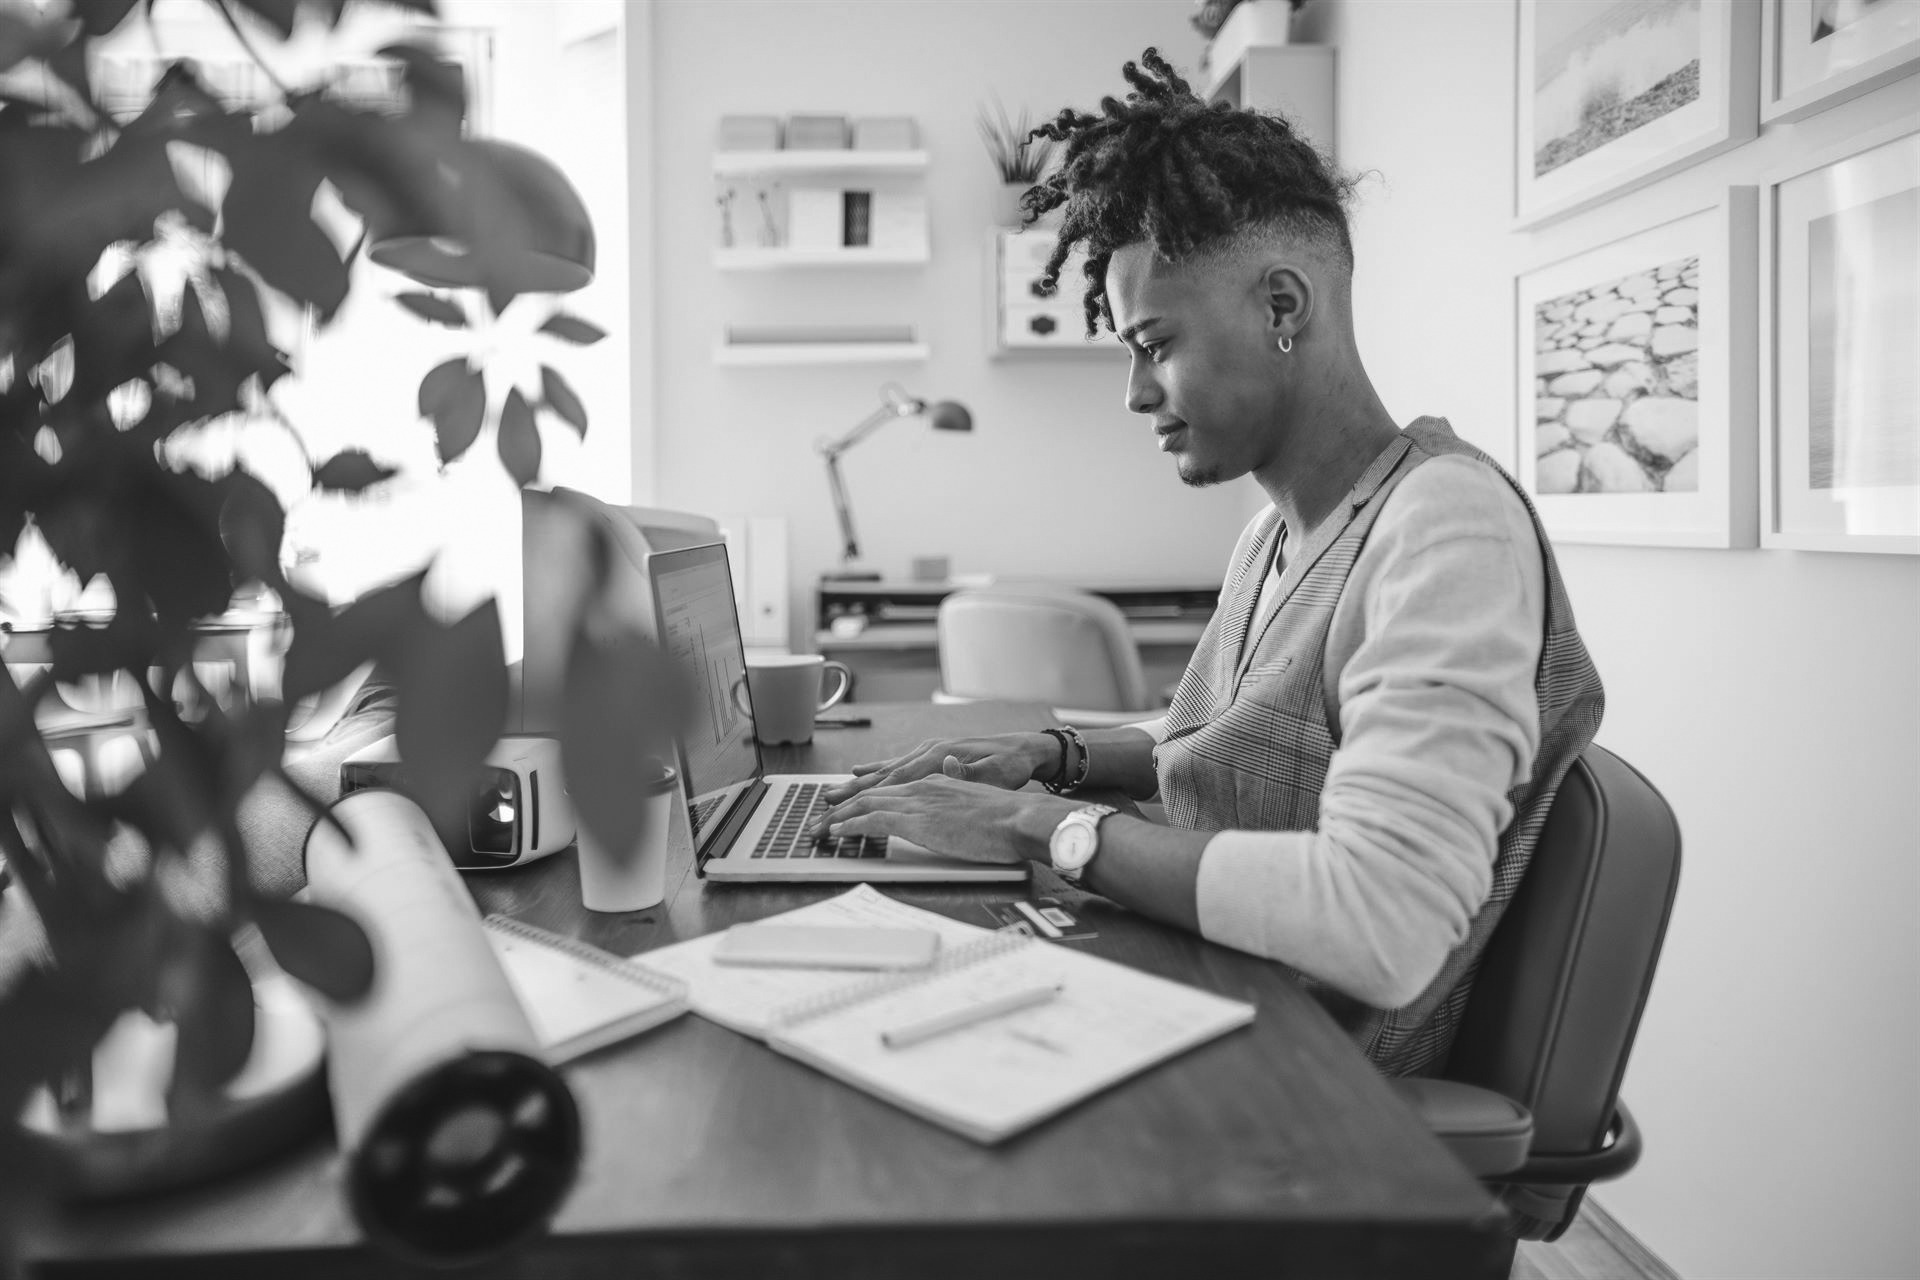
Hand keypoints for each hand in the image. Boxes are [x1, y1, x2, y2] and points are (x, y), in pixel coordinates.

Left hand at [807, 774, 1076, 864]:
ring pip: (865, 804)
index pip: (891, 786)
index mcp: (936, 780)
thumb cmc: (1007, 815)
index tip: (845, 807)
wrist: (1019, 818)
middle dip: (841, 806)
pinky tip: (835, 832)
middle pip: (871, 793)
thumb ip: (960, 784)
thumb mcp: (979, 794)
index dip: (865, 797)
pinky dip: (850, 825)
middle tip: (819, 820)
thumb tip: (952, 771)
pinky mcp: (916, 820)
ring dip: (837, 817)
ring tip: (817, 829)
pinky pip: (872, 820)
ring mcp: (918, 801)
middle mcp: (922, 785)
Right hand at [820, 732, 1052, 803]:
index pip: (894, 780)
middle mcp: (929, 752)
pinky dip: (878, 770)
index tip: (843, 809)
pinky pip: (898, 765)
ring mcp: (930, 752)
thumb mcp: (996, 772)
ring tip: (835, 791)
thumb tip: (951, 765)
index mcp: (939, 758)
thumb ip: (970, 772)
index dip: (866, 796)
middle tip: (825, 805)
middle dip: (852, 791)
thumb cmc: (1011, 764)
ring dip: (860, 782)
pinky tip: (864, 772)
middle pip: (883, 776)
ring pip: (887, 770)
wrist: (1026, 749)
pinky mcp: (934, 754)